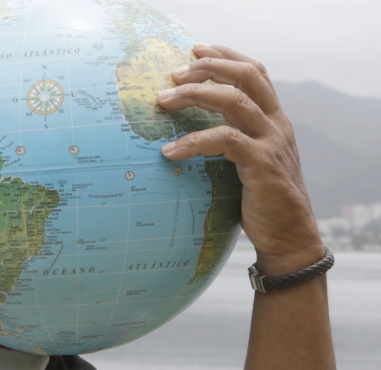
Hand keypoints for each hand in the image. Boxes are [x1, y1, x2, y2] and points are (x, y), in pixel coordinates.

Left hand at [158, 44, 323, 274]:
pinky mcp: (261, 164)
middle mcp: (277, 124)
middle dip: (208, 68)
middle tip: (174, 74)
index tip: (195, 49)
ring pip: (234, 102)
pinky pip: (224, 141)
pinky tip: (169, 152)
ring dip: (195, 96)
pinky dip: (193, 142)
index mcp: (273, 119)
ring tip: (163, 102)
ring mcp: (271, 142)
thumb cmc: (260, 201)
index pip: (255, 72)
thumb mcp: (248, 163)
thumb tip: (185, 133)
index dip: (227, 56)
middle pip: (246, 76)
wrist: (289, 236)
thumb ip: (231, 142)